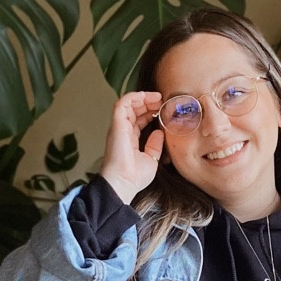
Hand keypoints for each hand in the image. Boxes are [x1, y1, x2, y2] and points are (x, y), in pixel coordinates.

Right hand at [98, 89, 164, 203]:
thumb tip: (159, 132)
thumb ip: (154, 145)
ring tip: (157, 98)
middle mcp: (123, 131)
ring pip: (128, 104)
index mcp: (130, 139)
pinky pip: (122, 103)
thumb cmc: (134, 177)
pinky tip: (146, 96)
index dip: (150, 112)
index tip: (163, 110)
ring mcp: (119, 127)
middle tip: (162, 101)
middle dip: (148, 102)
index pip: (139, 120)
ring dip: (143, 98)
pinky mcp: (117, 124)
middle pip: (134, 110)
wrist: (124, 183)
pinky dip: (134, 96)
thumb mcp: (151, 159)